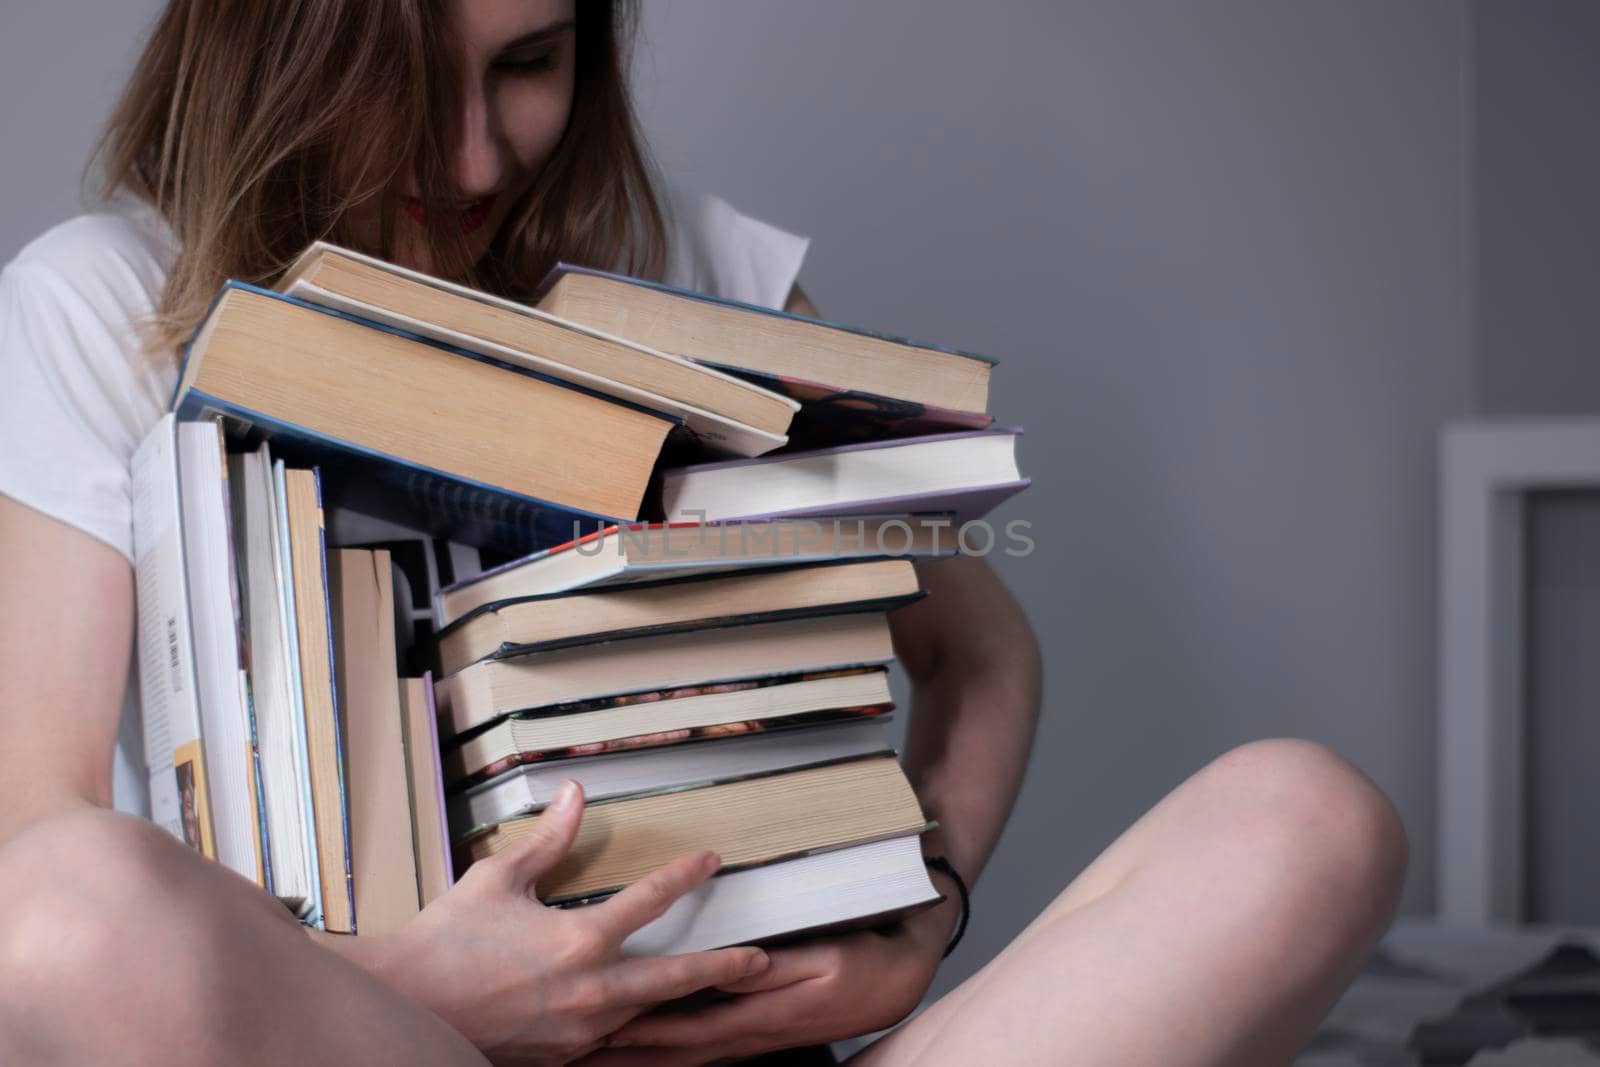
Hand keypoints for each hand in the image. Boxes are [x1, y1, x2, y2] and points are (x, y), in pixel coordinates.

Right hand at [368, 780, 770, 1065]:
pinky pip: (612, 1042)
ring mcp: (578, 1032)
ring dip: (682, 1002)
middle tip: (760, 961)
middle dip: (722, 967)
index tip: (711, 861)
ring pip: (647, 1015)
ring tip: (718, 992)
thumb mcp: (498, 878)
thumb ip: (548, 840)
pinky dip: (636, 1029)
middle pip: (675, 978)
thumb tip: (576, 793)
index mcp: (579, 941)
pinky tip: (651, 1021)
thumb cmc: (446, 939)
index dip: (684, 876)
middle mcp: (590, 992)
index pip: (649, 901)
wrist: (405, 1006)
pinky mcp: (562, 1058)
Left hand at [574, 902, 953, 1065]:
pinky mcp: (752, 1031)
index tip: (593, 1025)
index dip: (636, 1028)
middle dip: (619, 1051)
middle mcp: (744, 1035)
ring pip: (678, 1053)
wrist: (896, 982)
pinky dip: (662, 1048)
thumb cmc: (860, 962)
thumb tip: (731, 967)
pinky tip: (642, 1046)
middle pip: (669, 1050)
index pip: (681, 1027)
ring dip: (634, 1054)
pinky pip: (696, 1045)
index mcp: (754, 1017)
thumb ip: (773, 967)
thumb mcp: (821, 958)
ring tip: (589, 1053)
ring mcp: (747, 1038)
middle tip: (572, 1048)